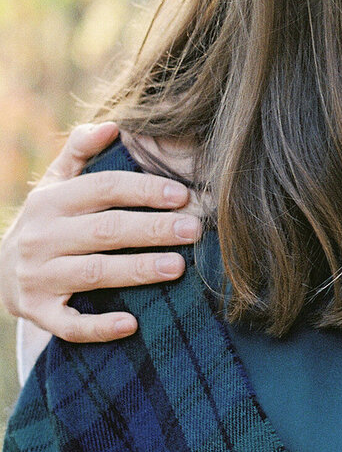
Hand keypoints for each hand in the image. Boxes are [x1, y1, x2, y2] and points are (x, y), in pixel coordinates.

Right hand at [0, 122, 200, 340]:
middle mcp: (42, 237)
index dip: (144, 190)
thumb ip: (80, 152)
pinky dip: (99, 326)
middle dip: (152, 229)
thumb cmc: (46, 222)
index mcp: (51, 201)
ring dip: (137, 271)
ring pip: (94, 274)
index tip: (183, 195)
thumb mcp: (54, 184)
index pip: (103, 189)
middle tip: (193, 230)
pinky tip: (132, 323)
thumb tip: (113, 125)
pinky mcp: (38, 312)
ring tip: (178, 267)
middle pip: (105, 231)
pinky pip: (69, 324)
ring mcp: (38, 277)